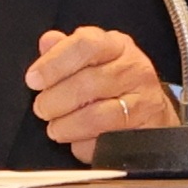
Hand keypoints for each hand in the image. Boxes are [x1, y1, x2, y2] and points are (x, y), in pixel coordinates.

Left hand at [27, 27, 180, 158]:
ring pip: (97, 116)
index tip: (34, 79)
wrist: (153, 111)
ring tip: (56, 128)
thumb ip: (67, 51)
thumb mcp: (92, 59)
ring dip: (67, 125)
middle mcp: (134, 69)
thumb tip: (48, 42)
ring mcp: (144, 100)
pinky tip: (77, 140)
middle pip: (88, 83)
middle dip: (55, 100)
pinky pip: (106, 141)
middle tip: (42, 108)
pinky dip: (85, 144)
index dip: (54, 63)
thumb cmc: (116, 83)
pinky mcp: (146, 130)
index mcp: (117, 45)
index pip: (85, 44)